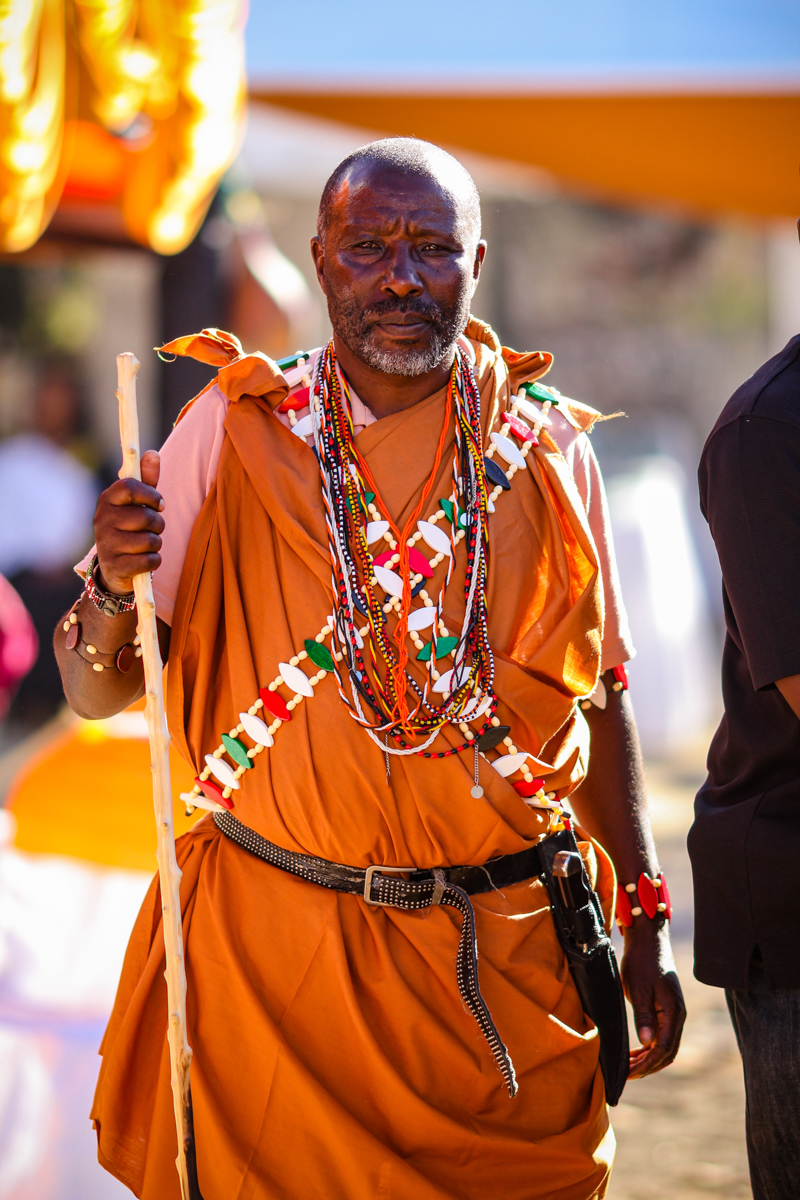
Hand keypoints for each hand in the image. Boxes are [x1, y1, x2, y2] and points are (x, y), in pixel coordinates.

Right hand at [94, 449, 163, 594]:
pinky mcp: (115, 566)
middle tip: (152, 529)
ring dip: (156, 544)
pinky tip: (143, 561)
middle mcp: (102, 520)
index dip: (150, 495)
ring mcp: (106, 544)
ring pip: (150, 540)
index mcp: (107, 500)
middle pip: (146, 517)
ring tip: (145, 545)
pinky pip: (149, 561)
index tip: (160, 504)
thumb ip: (146, 480)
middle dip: (158, 524)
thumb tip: (152, 453)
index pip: (129, 487)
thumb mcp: (136, 503)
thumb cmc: (129, 527)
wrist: (113, 568)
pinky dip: (153, 561)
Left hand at [620, 921, 684, 1078]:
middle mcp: (678, 1016)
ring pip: (666, 1047)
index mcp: (673, 1012)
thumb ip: (644, 1017)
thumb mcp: (639, 989)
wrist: (649, 942)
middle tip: (626, 1075)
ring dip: (649, 1059)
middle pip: (667, 1053)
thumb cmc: (642, 963)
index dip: (646, 1064)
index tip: (628, 1073)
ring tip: (629, 1067)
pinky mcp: (667, 1010)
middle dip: (648, 1067)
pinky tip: (637, 1051)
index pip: (663, 1049)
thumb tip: (647, 1044)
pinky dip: (650, 1048)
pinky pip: (662, 1036)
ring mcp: (674, 1014)